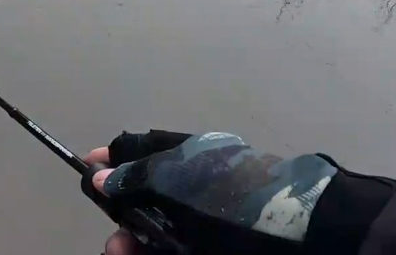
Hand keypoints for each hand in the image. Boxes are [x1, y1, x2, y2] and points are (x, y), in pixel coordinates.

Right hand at [84, 131, 337, 254]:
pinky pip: (177, 251)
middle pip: (146, 199)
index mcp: (193, 157)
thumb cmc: (239, 198)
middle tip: (114, 239)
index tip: (86, 170)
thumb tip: (101, 173)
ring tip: (121, 253)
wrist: (308, 239)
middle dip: (122, 216)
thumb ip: (137, 175)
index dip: (114, 160)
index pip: (144, 150)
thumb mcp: (182, 176)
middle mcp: (197, 188)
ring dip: (134, 244)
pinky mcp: (211, 251)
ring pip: (158, 233)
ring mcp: (206, 225)